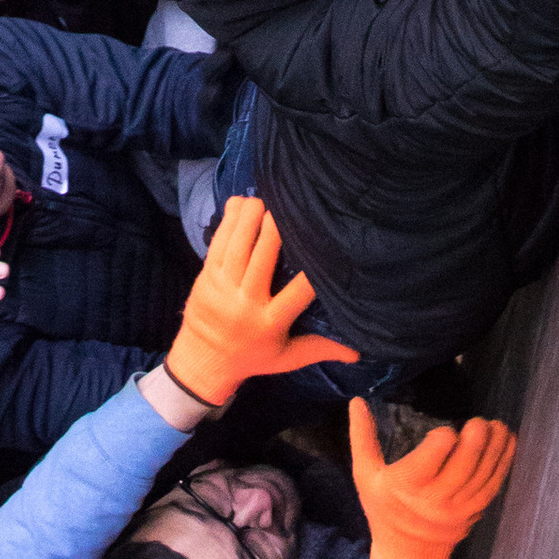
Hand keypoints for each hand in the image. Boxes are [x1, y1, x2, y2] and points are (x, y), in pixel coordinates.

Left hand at [164, 197, 355, 408]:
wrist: (202, 361)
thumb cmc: (251, 357)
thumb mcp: (287, 358)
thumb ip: (319, 349)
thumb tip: (356, 352)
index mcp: (269, 323)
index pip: (297, 293)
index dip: (312, 271)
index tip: (326, 248)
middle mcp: (245, 302)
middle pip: (261, 260)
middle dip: (273, 231)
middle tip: (288, 207)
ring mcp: (222, 287)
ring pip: (237, 247)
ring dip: (249, 219)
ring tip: (264, 198)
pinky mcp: (205, 276)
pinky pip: (217, 244)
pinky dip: (227, 222)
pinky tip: (238, 202)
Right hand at [346, 399, 517, 558]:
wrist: (407, 554)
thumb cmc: (383, 509)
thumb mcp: (365, 474)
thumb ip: (361, 437)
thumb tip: (356, 400)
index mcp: (407, 485)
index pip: (429, 460)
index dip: (442, 442)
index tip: (446, 429)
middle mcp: (435, 497)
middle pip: (463, 466)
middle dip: (476, 440)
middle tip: (481, 420)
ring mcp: (459, 507)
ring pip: (482, 475)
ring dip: (495, 449)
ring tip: (500, 426)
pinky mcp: (474, 511)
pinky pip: (493, 486)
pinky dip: (503, 464)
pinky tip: (508, 443)